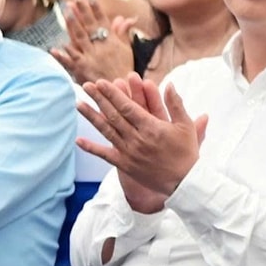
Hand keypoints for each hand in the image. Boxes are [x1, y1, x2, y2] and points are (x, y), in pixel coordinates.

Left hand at [51, 0, 134, 84]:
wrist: (120, 89)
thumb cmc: (124, 69)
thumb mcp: (126, 49)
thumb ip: (123, 33)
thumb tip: (127, 18)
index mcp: (111, 42)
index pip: (102, 22)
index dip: (95, 10)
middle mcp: (101, 47)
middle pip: (89, 27)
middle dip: (81, 12)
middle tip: (73, 1)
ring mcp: (91, 58)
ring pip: (79, 39)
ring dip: (72, 25)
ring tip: (66, 13)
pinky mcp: (82, 70)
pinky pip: (70, 61)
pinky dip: (62, 55)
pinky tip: (53, 48)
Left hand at [76, 76, 207, 211]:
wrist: (183, 182)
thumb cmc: (186, 152)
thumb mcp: (185, 126)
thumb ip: (175, 104)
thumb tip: (168, 84)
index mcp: (151, 127)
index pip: (127, 107)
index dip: (112, 94)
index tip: (101, 83)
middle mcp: (137, 139)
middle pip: (113, 115)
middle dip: (99, 99)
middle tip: (87, 86)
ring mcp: (128, 152)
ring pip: (106, 131)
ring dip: (91, 117)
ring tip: (78, 104)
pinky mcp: (124, 165)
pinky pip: (105, 155)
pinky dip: (91, 147)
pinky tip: (78, 140)